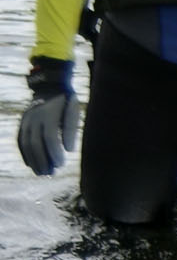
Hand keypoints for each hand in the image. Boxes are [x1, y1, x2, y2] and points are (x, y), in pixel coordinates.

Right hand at [18, 58, 78, 176]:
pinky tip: (30, 165)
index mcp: (48, 114)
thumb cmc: (66, 101)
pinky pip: (20, 140)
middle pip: (35, 143)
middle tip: (52, 173)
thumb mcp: (73, 110)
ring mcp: (26, 120)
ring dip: (33, 160)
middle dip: (43, 160)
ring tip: (42, 173)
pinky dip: (24, 153)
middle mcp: (34, 118)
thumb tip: (69, 150)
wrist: (49, 86)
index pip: (49, 137)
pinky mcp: (22, 123)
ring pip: (26, 143)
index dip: (54, 153)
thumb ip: (70, 129)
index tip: (62, 164)